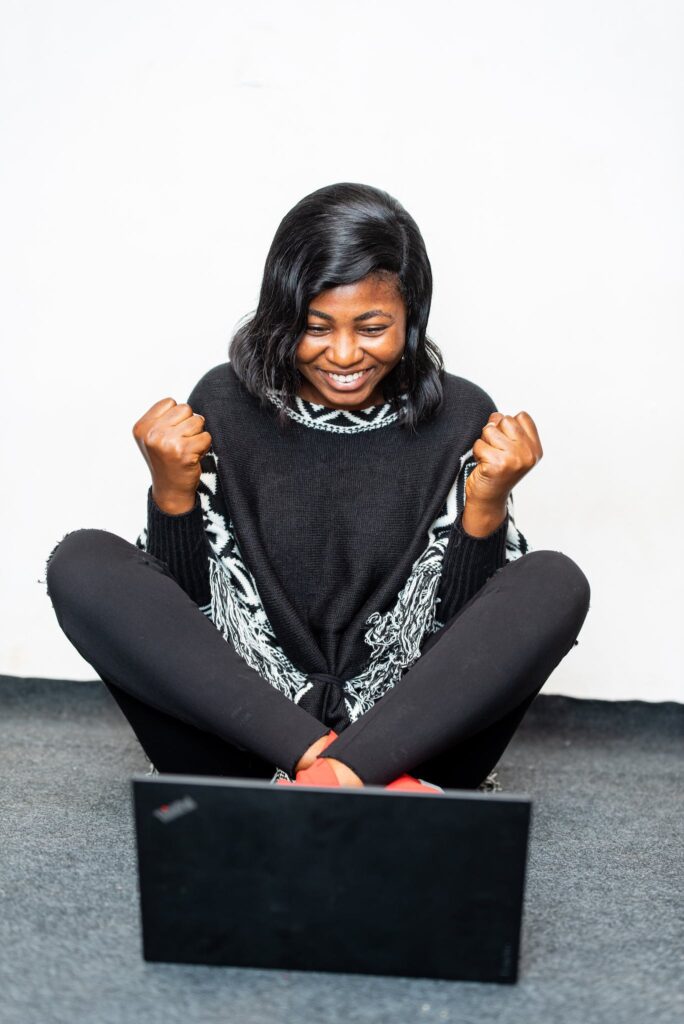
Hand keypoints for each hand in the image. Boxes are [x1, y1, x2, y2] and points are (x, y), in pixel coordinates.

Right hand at [132, 398, 211, 513]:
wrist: (170, 490)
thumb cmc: (166, 460)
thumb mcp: (153, 437)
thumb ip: (164, 418)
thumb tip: (185, 408)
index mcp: (142, 427)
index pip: (169, 402)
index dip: (177, 416)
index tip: (172, 433)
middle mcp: (152, 434)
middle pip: (185, 408)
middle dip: (189, 423)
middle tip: (182, 442)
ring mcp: (167, 443)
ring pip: (198, 421)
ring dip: (198, 435)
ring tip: (188, 449)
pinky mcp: (184, 453)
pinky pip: (206, 436)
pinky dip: (204, 446)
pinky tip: (193, 457)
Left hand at [466, 411, 542, 507]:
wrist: (489, 499)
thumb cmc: (498, 471)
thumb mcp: (512, 449)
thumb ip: (509, 430)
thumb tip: (495, 417)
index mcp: (535, 449)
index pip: (522, 416)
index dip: (508, 426)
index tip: (506, 444)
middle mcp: (528, 454)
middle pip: (505, 420)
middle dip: (494, 432)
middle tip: (495, 451)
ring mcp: (514, 459)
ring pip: (490, 430)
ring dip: (484, 442)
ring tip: (489, 457)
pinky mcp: (497, 464)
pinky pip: (479, 444)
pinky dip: (477, 452)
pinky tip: (483, 464)